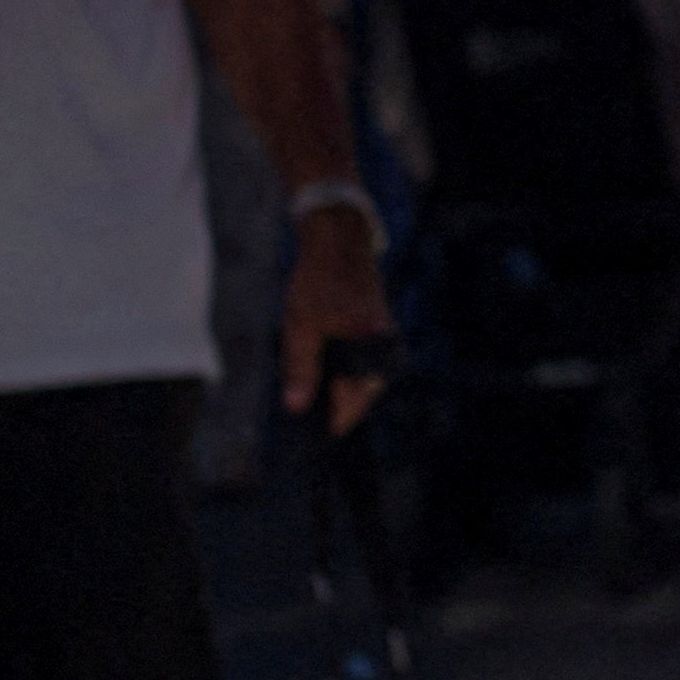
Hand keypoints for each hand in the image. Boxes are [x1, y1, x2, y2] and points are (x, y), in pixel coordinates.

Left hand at [279, 197, 392, 428]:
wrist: (337, 240)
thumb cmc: (317, 280)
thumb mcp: (300, 327)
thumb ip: (300, 369)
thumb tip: (297, 407)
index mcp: (370, 347)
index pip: (354, 400)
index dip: (334, 420)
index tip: (317, 439)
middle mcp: (383, 345)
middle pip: (361, 392)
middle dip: (335, 404)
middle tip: (305, 412)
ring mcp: (383, 337)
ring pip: (361, 376)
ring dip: (338, 385)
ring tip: (310, 389)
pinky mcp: (377, 329)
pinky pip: (362, 360)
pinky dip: (344, 367)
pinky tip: (322, 367)